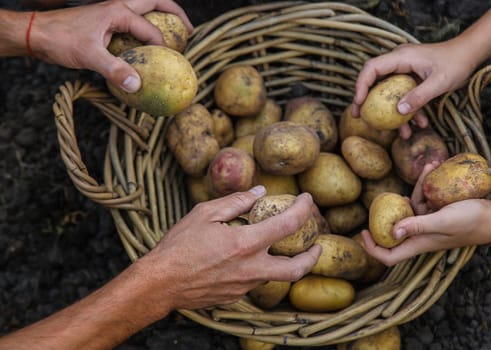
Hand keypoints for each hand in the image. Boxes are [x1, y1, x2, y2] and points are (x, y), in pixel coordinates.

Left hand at [31, 0, 192, 91]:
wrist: (37, 33)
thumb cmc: (60, 39)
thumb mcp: (89, 56)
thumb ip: (114, 70)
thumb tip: (136, 85)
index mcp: (118, 11)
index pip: (150, 29)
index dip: (164, 47)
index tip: (172, 64)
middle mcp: (118, 7)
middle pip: (156, 2)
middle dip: (176, 14)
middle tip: (190, 31)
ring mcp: (112, 13)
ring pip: (145, 8)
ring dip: (162, 17)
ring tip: (175, 34)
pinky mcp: (107, 22)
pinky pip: (134, 21)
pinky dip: (147, 28)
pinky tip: (148, 46)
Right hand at [137, 186, 321, 309]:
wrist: (160, 283)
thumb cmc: (179, 246)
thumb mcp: (204, 213)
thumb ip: (235, 201)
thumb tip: (259, 192)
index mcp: (246, 243)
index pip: (288, 224)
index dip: (304, 209)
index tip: (307, 200)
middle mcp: (251, 268)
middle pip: (297, 268)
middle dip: (313, 255)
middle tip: (317, 244)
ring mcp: (244, 286)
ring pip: (276, 276)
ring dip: (286, 262)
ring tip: (285, 249)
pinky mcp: (235, 296)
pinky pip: (255, 281)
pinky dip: (260, 268)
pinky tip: (249, 259)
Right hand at [351, 41, 475, 138]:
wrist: (470, 53)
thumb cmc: (456, 62)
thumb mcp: (439, 82)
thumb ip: (419, 96)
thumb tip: (399, 111)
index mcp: (401, 58)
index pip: (371, 69)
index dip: (361, 86)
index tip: (359, 104)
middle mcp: (399, 62)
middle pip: (374, 81)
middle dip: (366, 101)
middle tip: (359, 117)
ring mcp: (404, 70)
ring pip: (389, 91)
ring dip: (392, 112)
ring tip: (399, 132)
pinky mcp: (411, 78)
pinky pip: (403, 94)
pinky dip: (410, 109)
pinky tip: (420, 124)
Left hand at [360, 162, 490, 265]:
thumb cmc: (470, 222)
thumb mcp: (441, 221)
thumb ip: (417, 225)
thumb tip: (391, 231)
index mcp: (418, 243)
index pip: (389, 256)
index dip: (373, 248)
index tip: (363, 232)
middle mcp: (419, 234)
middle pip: (394, 227)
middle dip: (389, 210)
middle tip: (383, 195)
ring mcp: (427, 222)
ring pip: (411, 206)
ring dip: (417, 187)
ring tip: (428, 167)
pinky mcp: (436, 210)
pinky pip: (424, 197)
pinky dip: (426, 184)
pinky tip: (432, 167)